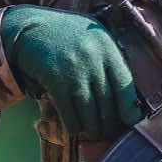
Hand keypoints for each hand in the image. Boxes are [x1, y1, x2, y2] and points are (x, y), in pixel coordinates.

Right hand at [0, 6, 142, 140]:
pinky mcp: (56, 81)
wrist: (30, 28)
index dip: (129, 109)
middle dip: (109, 124)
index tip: (130, 121)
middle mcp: (94, 60)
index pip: (126, 85)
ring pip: (90, 112)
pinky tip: (74, 129)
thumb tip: (125, 90)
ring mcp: (75, 70)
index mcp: (108, 48)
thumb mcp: (94, 37)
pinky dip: (73, 125)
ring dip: (92, 129)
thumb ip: (109, 58)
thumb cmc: (66, 33)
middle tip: (108, 132)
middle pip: (108, 103)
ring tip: (93, 133)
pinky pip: (69, 112)